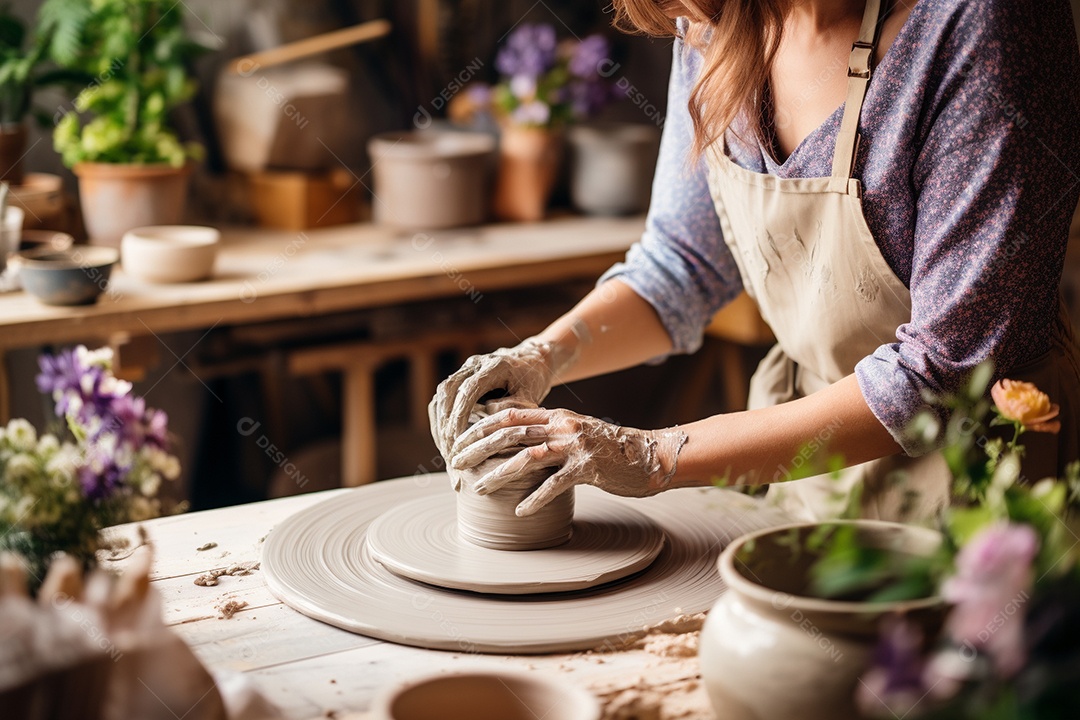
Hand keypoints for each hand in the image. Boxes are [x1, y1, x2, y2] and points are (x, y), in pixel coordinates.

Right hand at [428, 338, 573, 457]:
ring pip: (445, 387)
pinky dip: (443, 408)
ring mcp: (469, 365)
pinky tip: (444, 428)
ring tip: (443, 438)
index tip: (457, 435)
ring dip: (442, 413)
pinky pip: (446, 390)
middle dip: (446, 415)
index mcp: (496, 365)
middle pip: (450, 386)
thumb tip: (488, 422)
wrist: (532, 361)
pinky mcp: (464, 372)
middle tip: (446, 441)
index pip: (469, 388)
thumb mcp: (529, 398)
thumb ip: (511, 409)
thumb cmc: (533, 382)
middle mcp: (478, 362)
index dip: (461, 412)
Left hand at [449, 407, 688, 515]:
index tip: (458, 441)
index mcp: (556, 416)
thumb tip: (517, 441)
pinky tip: (520, 511)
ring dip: (499, 474)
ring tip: (479, 489)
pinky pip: (555, 483)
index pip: (509, 415)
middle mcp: (562, 426)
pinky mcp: (588, 467)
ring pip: (528, 457)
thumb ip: (549, 433)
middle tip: (456, 464)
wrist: (648, 457)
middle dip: (479, 448)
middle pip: (510, 433)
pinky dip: (535, 498)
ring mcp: (575, 445)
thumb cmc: (608, 451)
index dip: (480, 426)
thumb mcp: (575, 433)